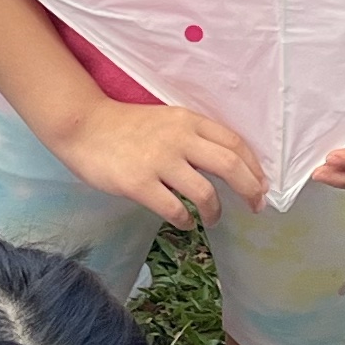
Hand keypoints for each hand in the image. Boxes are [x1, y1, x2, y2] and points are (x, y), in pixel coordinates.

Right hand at [52, 93, 265, 228]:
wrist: (83, 125)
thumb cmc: (126, 126)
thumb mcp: (167, 120)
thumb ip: (194, 137)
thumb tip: (225, 167)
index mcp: (189, 121)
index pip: (235, 143)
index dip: (254, 168)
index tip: (261, 185)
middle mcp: (179, 138)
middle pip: (231, 166)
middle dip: (251, 191)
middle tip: (256, 207)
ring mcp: (159, 161)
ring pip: (206, 193)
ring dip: (216, 212)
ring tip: (213, 220)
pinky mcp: (139, 183)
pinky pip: (175, 210)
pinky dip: (186, 221)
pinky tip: (184, 223)